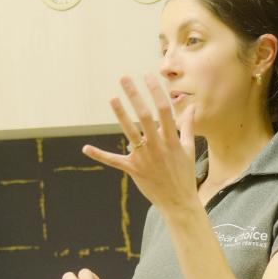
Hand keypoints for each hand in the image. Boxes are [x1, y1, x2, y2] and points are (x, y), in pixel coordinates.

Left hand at [82, 75, 199, 213]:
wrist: (179, 202)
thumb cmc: (184, 175)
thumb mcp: (189, 149)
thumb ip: (188, 127)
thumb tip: (192, 107)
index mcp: (171, 139)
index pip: (164, 109)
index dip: (155, 91)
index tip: (148, 76)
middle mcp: (157, 146)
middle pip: (144, 115)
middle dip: (134, 95)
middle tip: (124, 78)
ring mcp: (144, 158)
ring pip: (129, 132)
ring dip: (120, 114)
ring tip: (112, 98)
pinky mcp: (133, 170)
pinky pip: (114, 161)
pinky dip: (99, 155)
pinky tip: (86, 148)